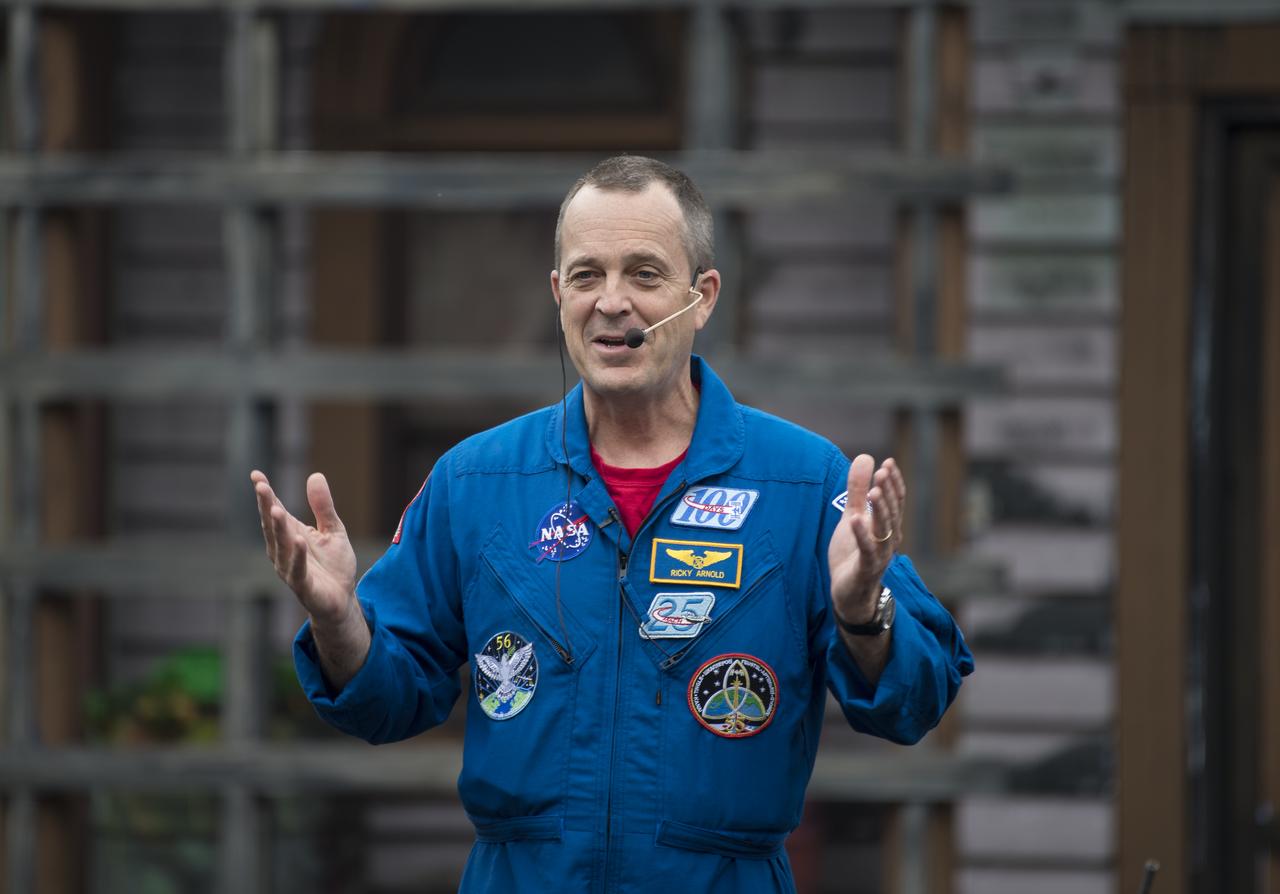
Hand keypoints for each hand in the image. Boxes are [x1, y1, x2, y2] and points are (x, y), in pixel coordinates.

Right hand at [251, 470, 357, 625]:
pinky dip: (297, 556)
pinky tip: (298, 540)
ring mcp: (290, 568)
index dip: (266, 494)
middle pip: (273, 525)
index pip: (274, 510)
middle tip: (261, 486)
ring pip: (281, 546)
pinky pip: (297, 569)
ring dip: (278, 528)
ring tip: (276, 509)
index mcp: (290, 534)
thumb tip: (315, 475)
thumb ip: (323, 506)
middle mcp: (284, 550)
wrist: (342, 599)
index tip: (256, 474)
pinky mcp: (303, 585)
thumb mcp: (333, 530)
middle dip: (266, 506)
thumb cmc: (333, 565)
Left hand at [827, 455, 904, 625]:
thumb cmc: (852, 553)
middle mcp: (888, 540)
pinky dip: (862, 535)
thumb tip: (865, 457)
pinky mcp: (866, 569)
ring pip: (884, 531)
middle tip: (883, 472)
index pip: (895, 501)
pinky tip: (855, 520)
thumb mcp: (852, 516)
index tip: (888, 463)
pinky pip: (867, 551)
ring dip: (880, 511)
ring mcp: (880, 556)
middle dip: (888, 492)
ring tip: (873, 492)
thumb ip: (857, 490)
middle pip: (892, 513)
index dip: (893, 483)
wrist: (849, 593)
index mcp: (887, 526)